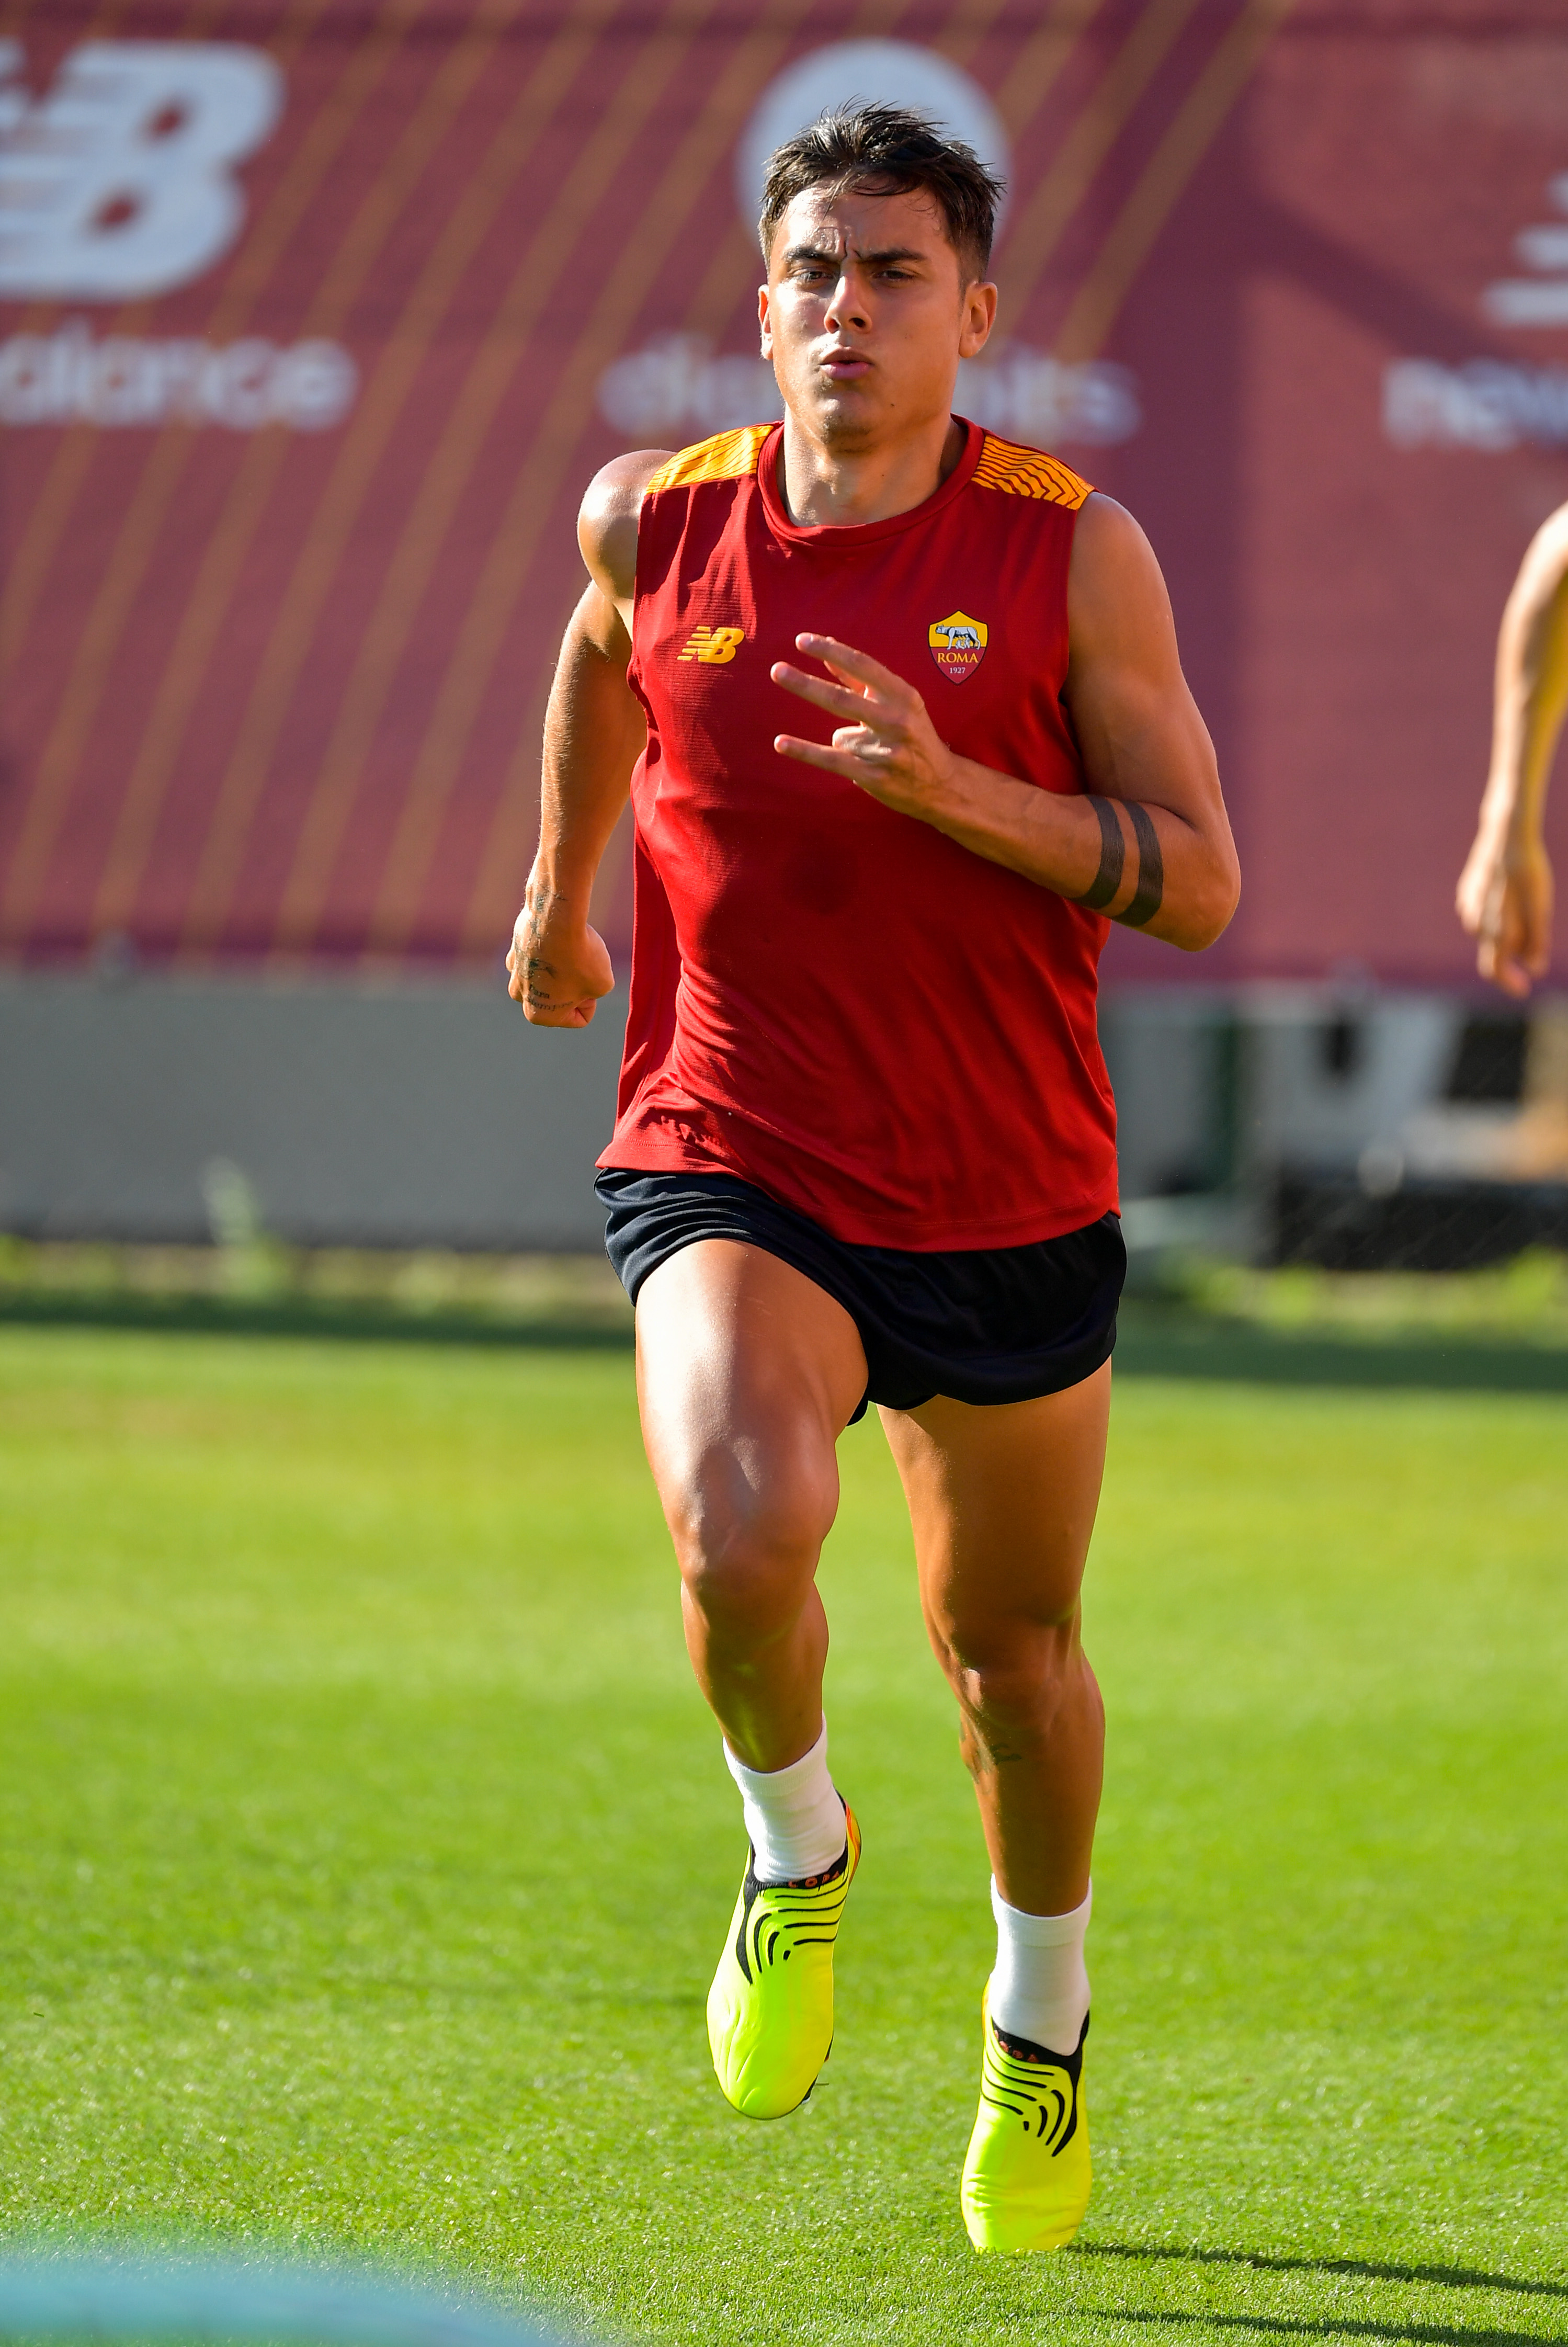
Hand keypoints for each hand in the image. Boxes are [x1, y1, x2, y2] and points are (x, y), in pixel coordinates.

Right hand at [506, 882, 613, 1025]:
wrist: (556, 919)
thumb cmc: (580, 957)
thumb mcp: (603, 984)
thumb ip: (594, 991)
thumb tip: (581, 979)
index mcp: (539, 1016)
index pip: (580, 1017)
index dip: (592, 999)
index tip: (589, 982)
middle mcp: (520, 998)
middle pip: (561, 998)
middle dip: (575, 985)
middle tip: (581, 966)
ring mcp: (514, 972)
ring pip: (550, 976)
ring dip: (563, 966)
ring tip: (571, 950)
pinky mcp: (515, 949)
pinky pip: (541, 956)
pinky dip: (552, 949)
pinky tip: (558, 938)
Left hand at [772, 634, 959, 819]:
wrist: (941, 786)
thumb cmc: (913, 736)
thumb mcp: (897, 702)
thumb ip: (860, 678)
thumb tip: (828, 647)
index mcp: (903, 696)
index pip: (863, 666)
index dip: (830, 652)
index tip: (803, 641)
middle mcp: (897, 721)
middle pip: (842, 699)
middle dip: (806, 685)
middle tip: (776, 670)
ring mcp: (887, 750)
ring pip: (840, 737)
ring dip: (847, 743)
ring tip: (872, 753)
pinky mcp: (874, 776)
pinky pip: (831, 759)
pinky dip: (804, 751)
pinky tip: (781, 743)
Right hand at [1456, 825, 1553, 997]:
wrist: (1506, 835)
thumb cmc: (1528, 871)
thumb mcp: (1539, 907)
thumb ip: (1536, 940)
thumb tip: (1535, 969)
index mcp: (1494, 929)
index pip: (1495, 970)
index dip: (1509, 983)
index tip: (1524, 990)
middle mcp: (1476, 922)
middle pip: (1490, 955)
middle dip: (1509, 963)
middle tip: (1529, 963)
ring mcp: (1468, 907)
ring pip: (1486, 934)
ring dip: (1503, 936)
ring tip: (1524, 917)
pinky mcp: (1466, 892)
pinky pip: (1479, 914)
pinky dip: (1493, 917)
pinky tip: (1505, 900)